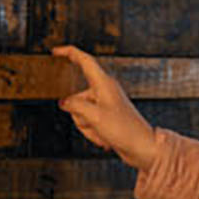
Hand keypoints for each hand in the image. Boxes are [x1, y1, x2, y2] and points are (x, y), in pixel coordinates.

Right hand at [51, 45, 158, 169]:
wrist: (141, 147)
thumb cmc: (125, 130)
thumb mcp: (94, 117)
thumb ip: (75, 106)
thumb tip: (64, 103)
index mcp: (104, 83)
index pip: (84, 61)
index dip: (69, 53)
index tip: (56, 52)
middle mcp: (104, 91)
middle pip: (77, 97)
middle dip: (78, 114)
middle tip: (94, 124)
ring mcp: (104, 105)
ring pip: (80, 112)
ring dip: (86, 126)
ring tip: (102, 132)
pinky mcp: (105, 117)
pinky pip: (88, 122)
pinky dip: (92, 132)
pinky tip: (104, 138)